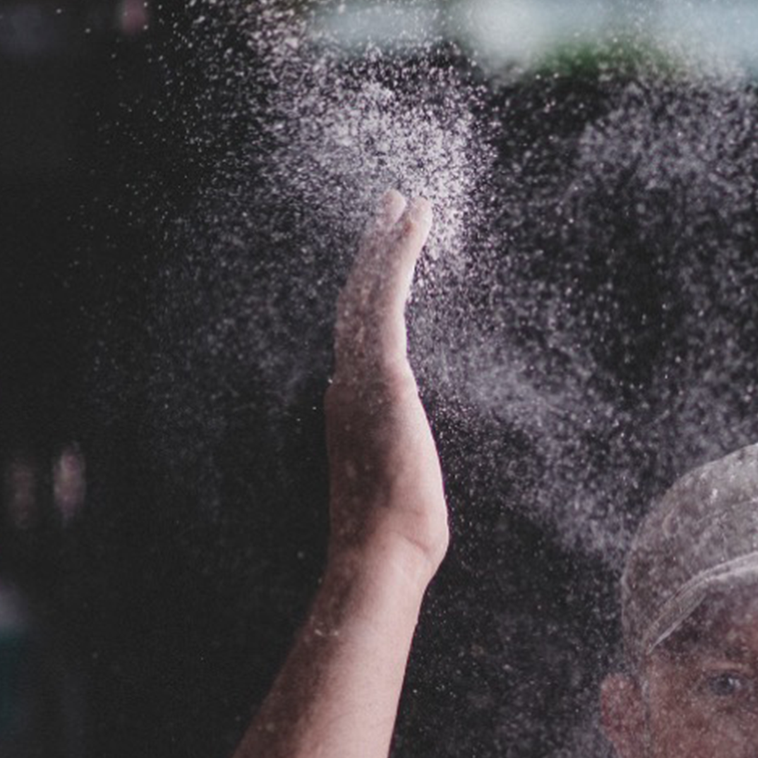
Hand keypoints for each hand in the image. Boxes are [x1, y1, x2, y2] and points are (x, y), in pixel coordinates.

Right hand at [324, 190, 448, 571]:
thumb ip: (394, 451)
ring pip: (369, 292)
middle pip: (356, 302)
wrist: (381, 553)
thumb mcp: (395, 483)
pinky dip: (398, 259)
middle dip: (374, 253)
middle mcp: (346, 384)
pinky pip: (388, 301)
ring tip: (406, 203)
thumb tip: (405, 447)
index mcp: (348, 407)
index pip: (358, 336)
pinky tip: (412, 226)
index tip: (382, 264)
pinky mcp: (385, 376)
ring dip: (388, 243)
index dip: (368, 294)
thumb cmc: (394, 536)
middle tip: (391, 208)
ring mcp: (360, 378)